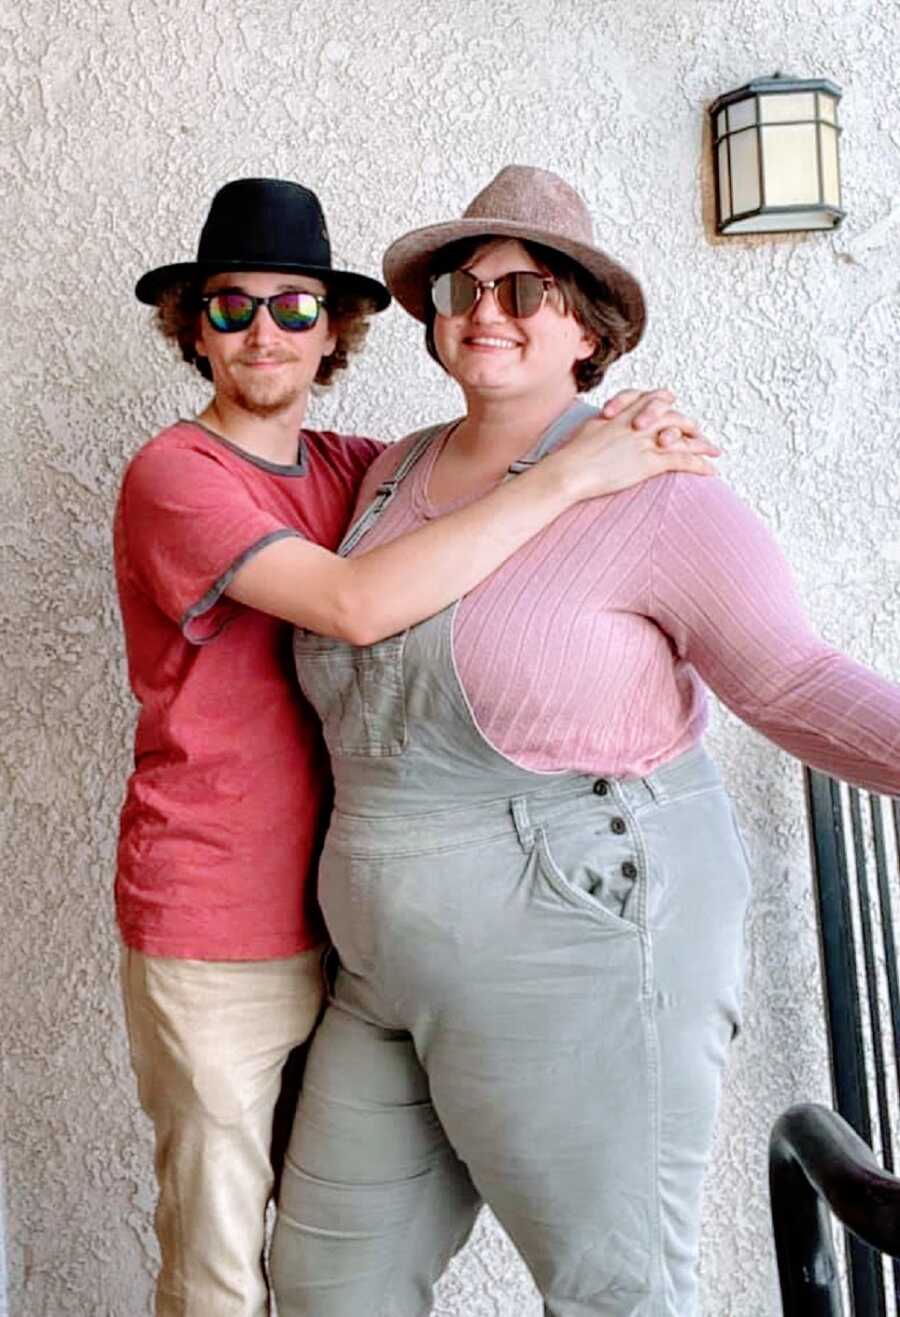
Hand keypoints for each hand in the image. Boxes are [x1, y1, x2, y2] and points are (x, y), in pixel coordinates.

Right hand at [544, 390, 720, 502]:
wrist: (570, 469)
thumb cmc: (573, 453)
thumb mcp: (591, 427)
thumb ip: (606, 423)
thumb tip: (606, 423)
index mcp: (625, 411)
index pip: (654, 398)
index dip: (667, 405)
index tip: (673, 411)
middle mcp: (639, 421)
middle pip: (674, 415)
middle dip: (690, 424)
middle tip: (699, 433)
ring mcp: (646, 441)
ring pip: (684, 436)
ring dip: (702, 443)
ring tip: (714, 451)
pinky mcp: (650, 462)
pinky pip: (683, 460)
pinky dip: (701, 464)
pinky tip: (711, 470)